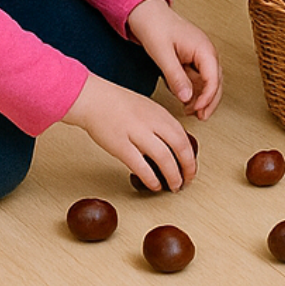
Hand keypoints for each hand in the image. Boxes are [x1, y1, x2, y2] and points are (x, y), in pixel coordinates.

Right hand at [63, 74, 197, 191]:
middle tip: (187, 180)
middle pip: (179, 147)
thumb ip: (160, 125)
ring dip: (173, 175)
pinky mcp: (120, 145)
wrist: (93, 98)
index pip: (184, 137)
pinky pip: (140, 165)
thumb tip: (173, 145)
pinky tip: (154, 185)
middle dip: (188, 167)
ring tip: (174, 186)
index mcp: (159, 113)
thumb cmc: (117, 104)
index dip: (191, 156)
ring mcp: (136, 133)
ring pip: (164, 157)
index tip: (191, 168)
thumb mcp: (146, 108)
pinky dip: (151, 178)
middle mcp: (151, 122)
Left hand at [125, 0, 222, 120]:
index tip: (197, 110)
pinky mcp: (192, 59)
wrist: (146, 13)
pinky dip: (194, 91)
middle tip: (199, 117)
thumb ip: (175, 76)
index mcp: (204, 48)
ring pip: (209, 83)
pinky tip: (184, 100)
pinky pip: (198, 79)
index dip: (208, 97)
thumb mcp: (163, 54)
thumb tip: (187, 97)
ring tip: (189, 112)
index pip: (214, 78)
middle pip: (217, 82)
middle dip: (210, 101)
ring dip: (202, 98)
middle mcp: (206, 52)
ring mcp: (200, 56)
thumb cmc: (155, 27)